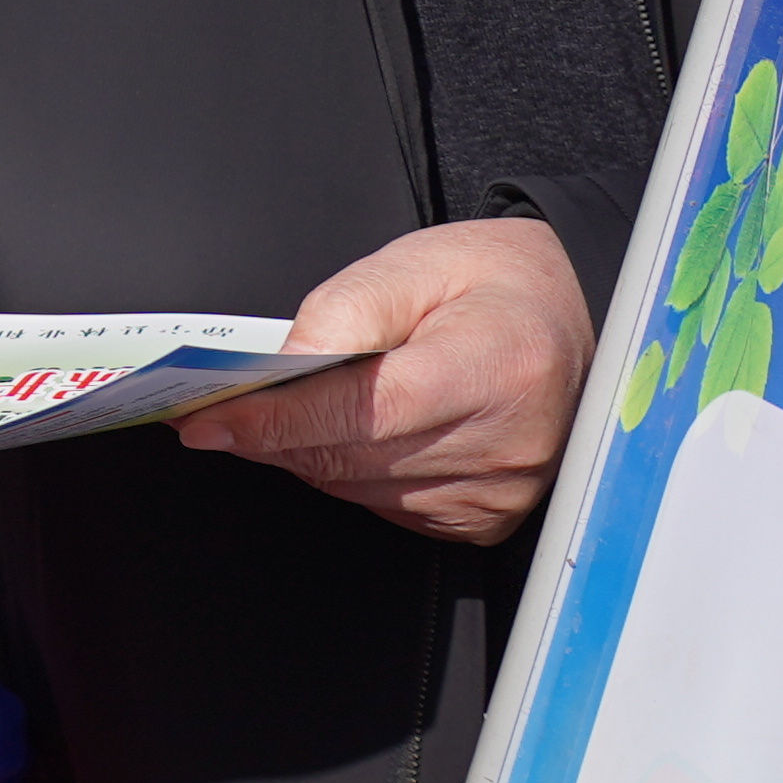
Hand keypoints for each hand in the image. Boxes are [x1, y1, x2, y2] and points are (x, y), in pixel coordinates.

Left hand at [169, 217, 591, 543]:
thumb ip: (343, 313)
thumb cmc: (497, 283)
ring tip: (277, 412)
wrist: (574, 319)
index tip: (207, 420)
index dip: (274, 420)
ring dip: (306, 455)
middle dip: (272, 436)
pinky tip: (347, 432)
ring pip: (358, 489)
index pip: (361, 413)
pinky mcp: (486, 518)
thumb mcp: (416, 264)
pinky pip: (386, 507)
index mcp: (494, 369)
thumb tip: (280, 370)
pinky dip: (350, 473)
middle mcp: (505, 445)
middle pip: (350, 459)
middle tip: (216, 412)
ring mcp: (499, 492)